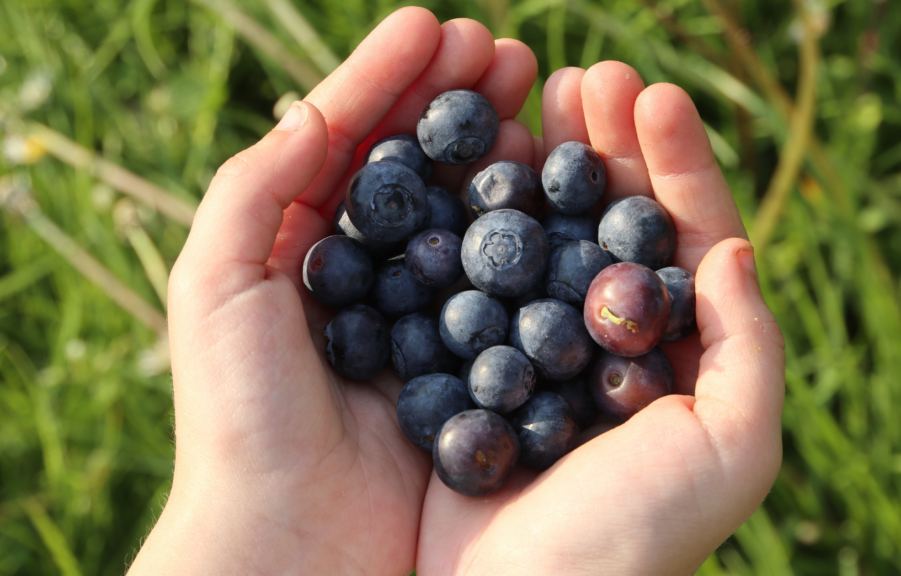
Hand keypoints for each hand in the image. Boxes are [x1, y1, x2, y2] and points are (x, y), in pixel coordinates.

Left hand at [128, 8, 539, 574]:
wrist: (291, 545)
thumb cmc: (238, 413)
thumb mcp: (214, 280)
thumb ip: (257, 184)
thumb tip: (319, 106)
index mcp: (297, 246)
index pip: (347, 140)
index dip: (389, 80)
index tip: (438, 27)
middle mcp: (364, 273)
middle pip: (415, 165)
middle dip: (455, 100)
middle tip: (502, 52)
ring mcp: (421, 315)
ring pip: (464, 210)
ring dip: (497, 146)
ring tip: (531, 91)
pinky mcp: (470, 361)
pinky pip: (502, 281)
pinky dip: (528, 226)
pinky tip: (553, 184)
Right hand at [415, 64, 784, 574]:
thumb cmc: (633, 538)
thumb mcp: (729, 449)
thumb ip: (748, 350)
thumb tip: (733, 249)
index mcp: (673, 352)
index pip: (682, 235)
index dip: (671, 162)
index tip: (645, 93)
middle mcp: (602, 339)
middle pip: (608, 219)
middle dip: (602, 144)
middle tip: (582, 75)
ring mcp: (529, 343)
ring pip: (539, 235)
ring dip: (537, 164)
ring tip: (528, 101)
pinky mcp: (464, 359)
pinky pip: (470, 276)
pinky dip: (470, 222)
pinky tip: (462, 176)